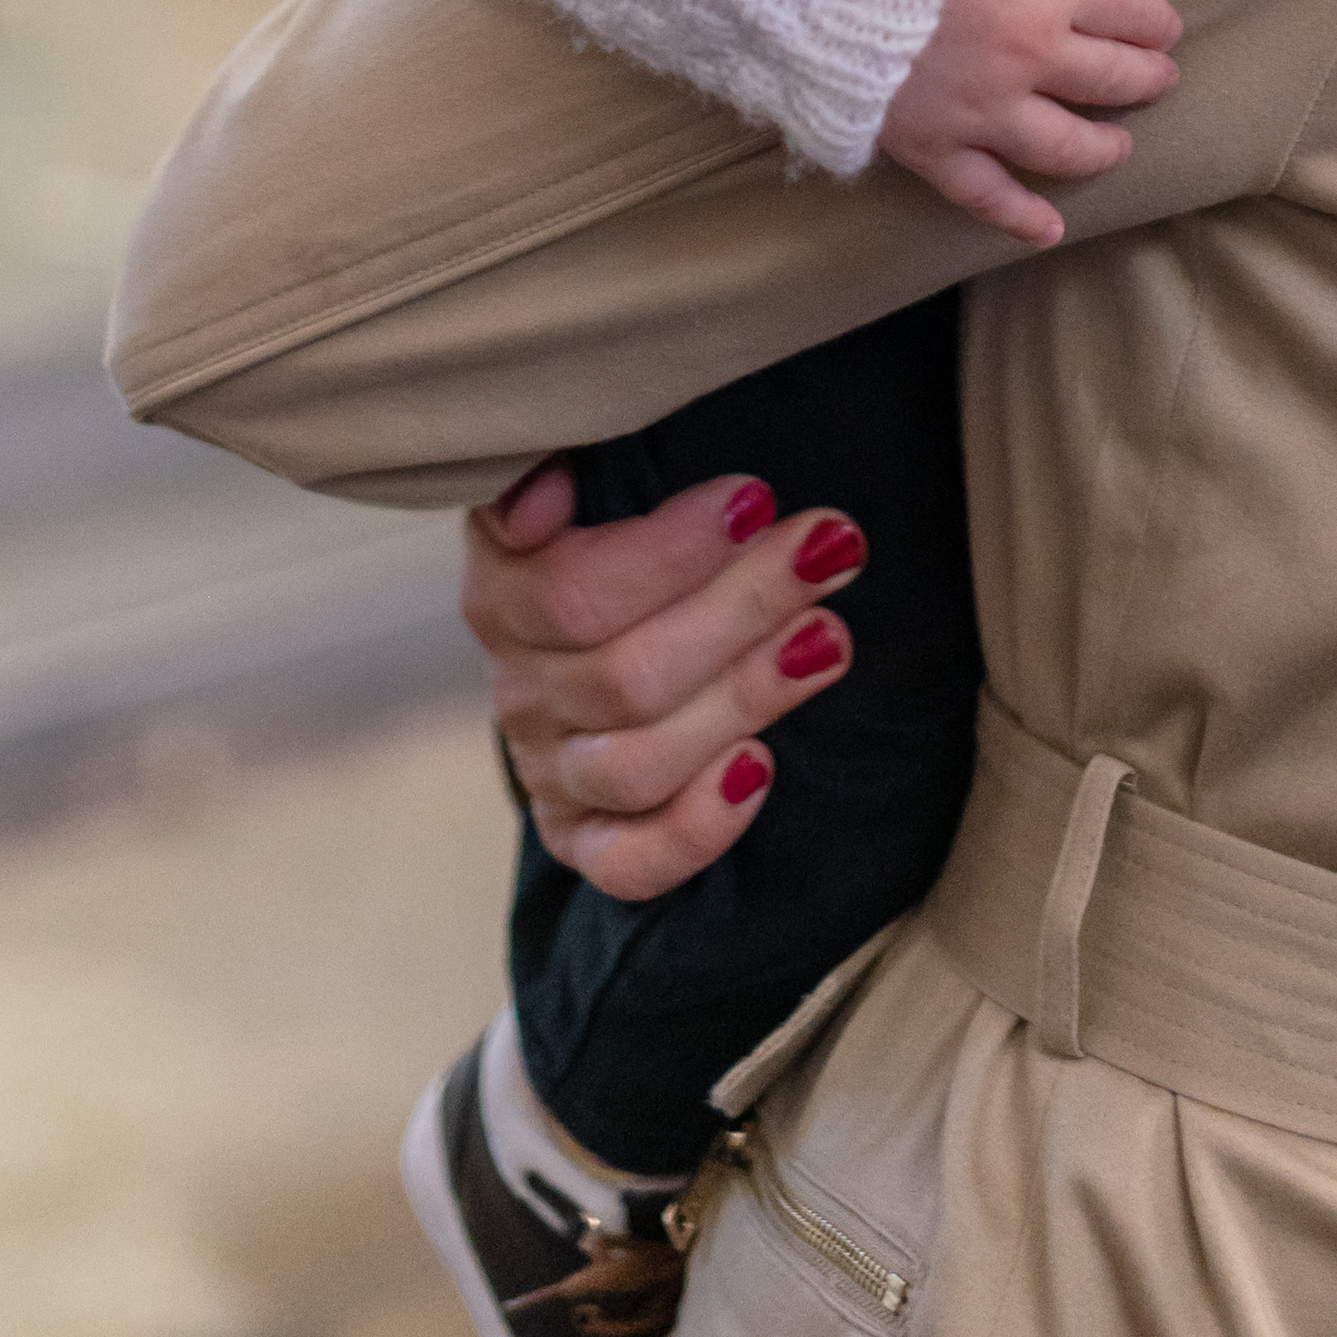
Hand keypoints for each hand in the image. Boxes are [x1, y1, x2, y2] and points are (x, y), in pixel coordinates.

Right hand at [464, 460, 868, 897]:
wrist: (600, 637)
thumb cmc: (616, 540)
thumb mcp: (583, 483)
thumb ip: (555, 471)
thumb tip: (545, 490)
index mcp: (504, 595)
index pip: (570, 592)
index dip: (668, 552)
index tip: (755, 498)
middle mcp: (521, 692)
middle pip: (626, 677)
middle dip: (745, 605)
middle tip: (831, 548)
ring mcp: (554, 773)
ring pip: (639, 764)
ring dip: (747, 696)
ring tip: (829, 638)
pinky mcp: (587, 840)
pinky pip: (627, 865)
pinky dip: (694, 829)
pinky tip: (759, 770)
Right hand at [878, 0, 1181, 245]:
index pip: (1131, 12)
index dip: (1154, 22)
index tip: (1162, 29)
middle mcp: (1029, 56)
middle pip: (1112, 78)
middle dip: (1145, 79)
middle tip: (1157, 80)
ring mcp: (984, 109)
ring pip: (1067, 145)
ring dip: (1103, 149)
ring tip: (1118, 145)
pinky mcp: (935, 145)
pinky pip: (987, 193)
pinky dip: (1020, 217)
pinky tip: (1049, 230)